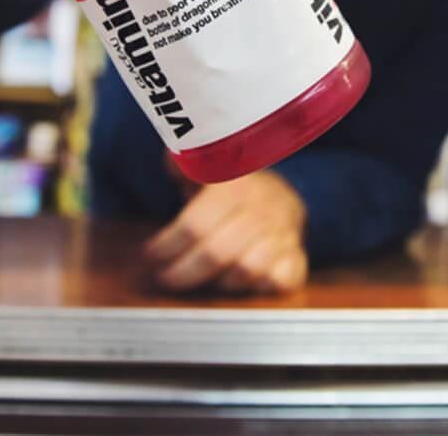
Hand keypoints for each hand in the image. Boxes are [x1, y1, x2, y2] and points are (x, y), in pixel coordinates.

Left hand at [145, 172, 308, 294]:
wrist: (281, 196)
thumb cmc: (231, 190)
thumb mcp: (206, 169)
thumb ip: (185, 165)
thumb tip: (173, 160)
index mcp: (236, 185)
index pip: (195, 224)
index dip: (167, 245)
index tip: (150, 255)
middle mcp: (263, 209)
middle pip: (217, 253)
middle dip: (183, 272)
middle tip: (165, 277)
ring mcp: (284, 234)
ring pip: (247, 271)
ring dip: (218, 281)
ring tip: (201, 277)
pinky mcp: (297, 257)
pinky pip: (281, 281)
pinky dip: (259, 287)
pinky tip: (239, 280)